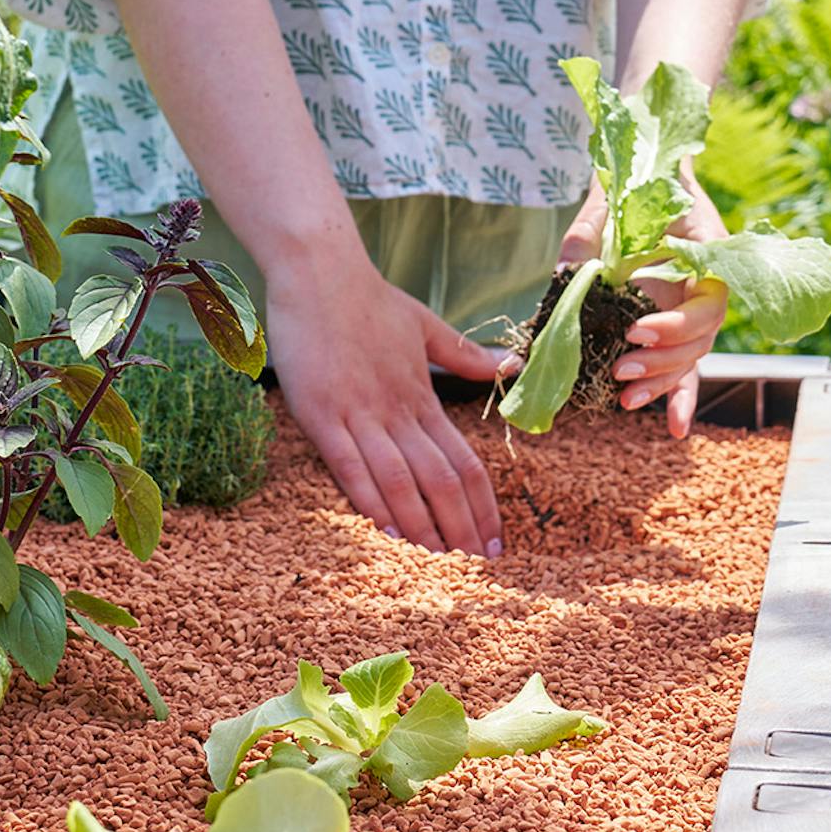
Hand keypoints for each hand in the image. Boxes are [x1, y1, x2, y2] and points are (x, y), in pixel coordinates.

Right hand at [266, 251, 509, 555]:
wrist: (319, 270)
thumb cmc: (369, 298)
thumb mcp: (425, 325)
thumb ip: (464, 355)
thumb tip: (511, 366)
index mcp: (423, 397)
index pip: (464, 461)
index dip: (483, 503)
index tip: (494, 537)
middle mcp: (397, 411)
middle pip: (441, 479)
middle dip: (461, 525)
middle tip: (476, 561)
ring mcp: (359, 413)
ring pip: (400, 480)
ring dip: (422, 522)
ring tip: (437, 556)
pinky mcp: (321, 412)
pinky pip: (350, 466)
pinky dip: (371, 499)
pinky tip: (387, 528)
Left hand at [560, 173, 727, 438]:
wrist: (644, 177)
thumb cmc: (631, 187)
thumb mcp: (606, 206)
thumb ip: (586, 240)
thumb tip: (562, 281)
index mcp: (706, 255)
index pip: (709, 303)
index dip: (676, 325)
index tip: (636, 328)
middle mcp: (704, 287)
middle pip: (699, 341)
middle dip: (662, 362)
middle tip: (620, 367)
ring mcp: (690, 309)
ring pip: (689, 359)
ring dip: (661, 383)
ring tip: (625, 398)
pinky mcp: (671, 327)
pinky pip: (682, 367)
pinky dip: (677, 397)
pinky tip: (673, 428)